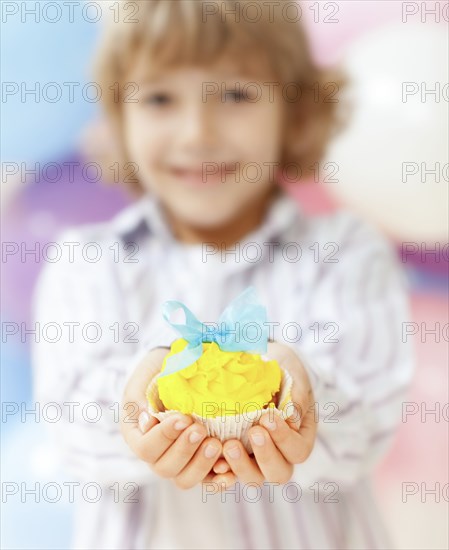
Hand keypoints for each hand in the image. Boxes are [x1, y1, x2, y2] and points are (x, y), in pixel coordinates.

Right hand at [120, 347, 236, 489]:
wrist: (179, 369)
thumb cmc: (157, 372)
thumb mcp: (144, 379)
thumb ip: (141, 399)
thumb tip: (146, 421)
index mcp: (138, 436)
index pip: (146, 448)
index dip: (164, 437)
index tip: (183, 418)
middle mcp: (157, 455)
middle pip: (165, 468)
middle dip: (184, 450)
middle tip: (200, 429)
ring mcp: (179, 461)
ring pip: (185, 479)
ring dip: (201, 465)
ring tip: (216, 444)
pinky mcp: (200, 463)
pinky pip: (207, 480)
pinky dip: (218, 478)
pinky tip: (229, 470)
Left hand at [219, 341, 316, 485]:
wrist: (260, 364)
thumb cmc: (281, 370)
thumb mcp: (293, 375)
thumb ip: (296, 395)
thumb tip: (292, 418)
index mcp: (299, 437)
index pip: (297, 450)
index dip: (284, 439)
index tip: (268, 417)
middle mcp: (280, 454)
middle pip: (279, 473)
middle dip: (266, 455)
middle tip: (253, 432)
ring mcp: (256, 458)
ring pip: (254, 478)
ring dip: (241, 466)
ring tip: (228, 445)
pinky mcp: (235, 456)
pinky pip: (229, 473)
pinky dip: (222, 471)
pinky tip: (214, 462)